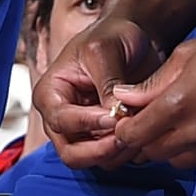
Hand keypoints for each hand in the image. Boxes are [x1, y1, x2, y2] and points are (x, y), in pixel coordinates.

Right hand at [40, 15, 163, 168]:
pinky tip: (144, 132)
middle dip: (99, 150)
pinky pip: (113, 157)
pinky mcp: (105, 137)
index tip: (114, 116)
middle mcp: (62, 118)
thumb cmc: (112, 36)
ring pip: (94, 160)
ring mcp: (84, 131)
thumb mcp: (104, 50)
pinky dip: (128, 152)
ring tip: (140, 131)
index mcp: (51, 94)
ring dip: (117, 152)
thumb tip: (115, 114)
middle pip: (71, 153)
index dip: (87, 123)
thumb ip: (107, 83)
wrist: (134, 38)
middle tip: (126, 136)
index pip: (61, 121)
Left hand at [108, 25, 195, 171]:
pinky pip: (184, 159)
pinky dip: (174, 149)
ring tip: (155, 121)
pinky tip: (176, 128)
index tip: (120, 112)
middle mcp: (192, 130)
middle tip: (134, 116)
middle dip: (135, 137)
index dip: (120, 127)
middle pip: (145, 150)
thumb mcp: (183, 56)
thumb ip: (150, 83)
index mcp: (178, 103)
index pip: (132, 134)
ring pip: (164, 158)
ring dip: (154, 144)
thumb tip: (121, 98)